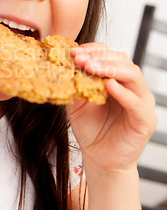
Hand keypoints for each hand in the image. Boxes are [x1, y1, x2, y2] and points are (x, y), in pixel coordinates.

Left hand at [66, 43, 157, 177]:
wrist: (99, 159)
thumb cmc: (91, 130)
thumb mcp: (77, 102)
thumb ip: (75, 84)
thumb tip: (64, 64)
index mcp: (117, 79)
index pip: (110, 55)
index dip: (93, 50)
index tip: (74, 51)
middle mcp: (132, 87)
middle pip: (123, 61)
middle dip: (99, 57)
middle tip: (80, 58)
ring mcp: (142, 102)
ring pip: (133, 76)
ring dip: (110, 68)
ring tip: (91, 67)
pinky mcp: (145, 120)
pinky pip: (137, 103)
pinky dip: (123, 93)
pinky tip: (108, 86)